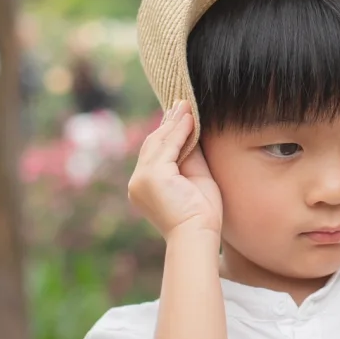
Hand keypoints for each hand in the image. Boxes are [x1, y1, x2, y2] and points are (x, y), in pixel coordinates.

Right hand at [128, 101, 222, 240]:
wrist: (198, 234)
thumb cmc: (202, 214)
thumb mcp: (195, 178)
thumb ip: (190, 157)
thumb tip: (191, 130)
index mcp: (146, 186)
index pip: (155, 153)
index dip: (168, 132)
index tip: (179, 114)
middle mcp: (138, 182)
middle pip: (153, 145)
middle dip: (169, 123)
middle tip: (183, 103)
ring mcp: (141, 179)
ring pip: (159, 143)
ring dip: (174, 123)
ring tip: (187, 106)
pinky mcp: (151, 177)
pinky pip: (167, 148)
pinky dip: (179, 132)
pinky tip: (190, 120)